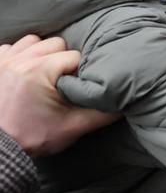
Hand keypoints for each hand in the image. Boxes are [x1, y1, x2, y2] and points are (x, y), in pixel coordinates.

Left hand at [0, 35, 118, 156]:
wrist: (0, 151)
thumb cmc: (32, 138)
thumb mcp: (73, 127)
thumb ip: (102, 113)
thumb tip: (126, 104)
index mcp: (40, 71)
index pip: (75, 57)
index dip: (80, 73)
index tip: (74, 88)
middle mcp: (20, 60)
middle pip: (56, 44)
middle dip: (62, 61)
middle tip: (60, 82)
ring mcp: (4, 61)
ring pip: (34, 41)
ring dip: (42, 54)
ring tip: (44, 74)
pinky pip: (11, 47)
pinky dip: (20, 55)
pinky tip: (25, 72)